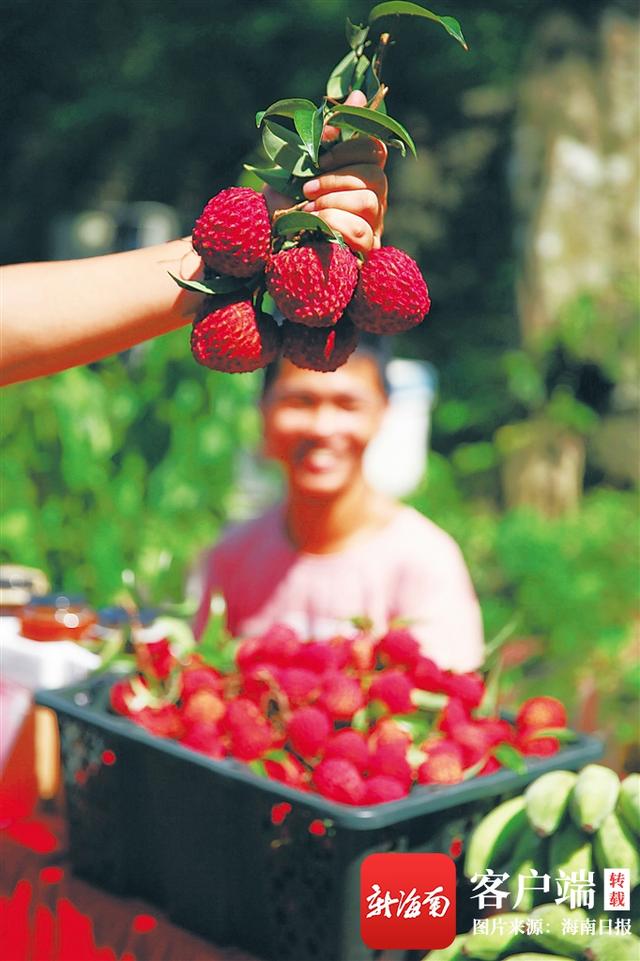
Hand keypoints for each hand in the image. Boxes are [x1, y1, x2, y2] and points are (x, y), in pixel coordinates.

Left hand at [264, 91, 387, 253]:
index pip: (376, 149)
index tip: (322, 149)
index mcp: (358, 176)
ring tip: (307, 208)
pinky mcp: (363, 253)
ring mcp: (371, 228)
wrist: (265, 241)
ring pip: (370, 201)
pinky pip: (361, 232)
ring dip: (332, 200)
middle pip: (376, 175)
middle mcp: (371, 200)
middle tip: (306, 187)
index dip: (351, 143)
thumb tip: (360, 94)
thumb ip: (326, 132)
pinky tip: (314, 224)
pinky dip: (333, 222)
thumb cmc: (282, 202)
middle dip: (337, 176)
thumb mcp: (297, 161)